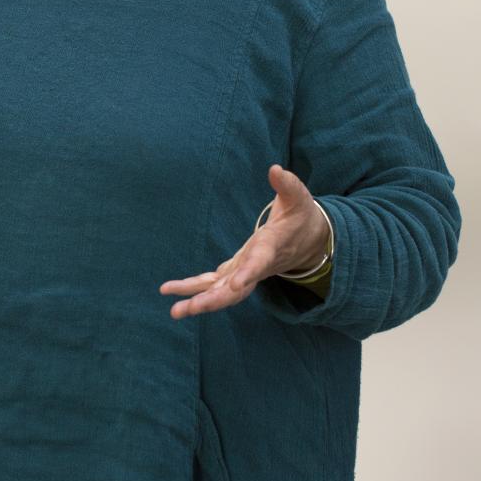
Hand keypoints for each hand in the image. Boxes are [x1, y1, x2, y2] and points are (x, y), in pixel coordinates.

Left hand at [159, 163, 330, 318]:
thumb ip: (287, 185)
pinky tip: (171, 290)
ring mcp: (245, 272)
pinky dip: (193, 288)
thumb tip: (274, 169)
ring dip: (199, 302)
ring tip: (175, 311)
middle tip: (188, 309)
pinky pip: (213, 284)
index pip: (260, 263)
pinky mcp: (236, 271)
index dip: (248, 274)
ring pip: (222, 293)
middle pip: (235, 290)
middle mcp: (257, 266)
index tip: (233, 286)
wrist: (309, 240)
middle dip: (212, 300)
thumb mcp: (299, 197)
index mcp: (272, 247)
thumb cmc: (301, 215)